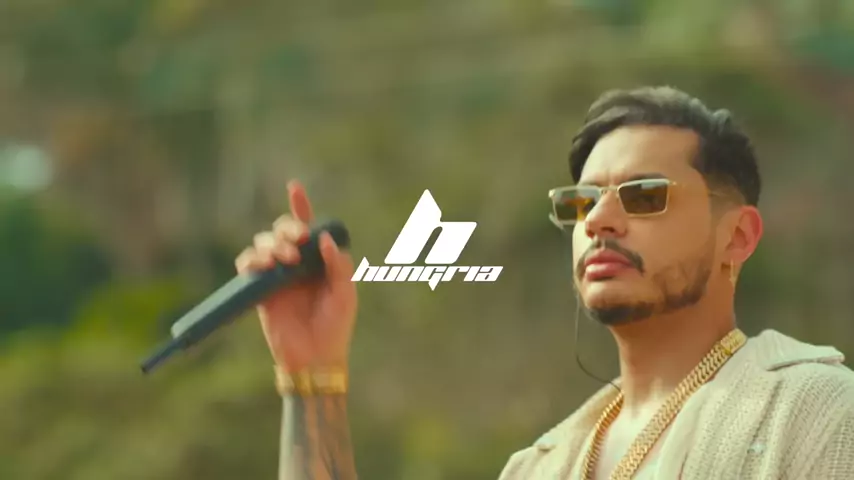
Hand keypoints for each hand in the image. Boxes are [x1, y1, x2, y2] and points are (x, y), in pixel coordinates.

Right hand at [234, 180, 356, 372]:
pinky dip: (251, 260)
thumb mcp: (345, 293)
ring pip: (263, 244)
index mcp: (318, 260)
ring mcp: (276, 275)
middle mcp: (296, 263)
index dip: (300, 206)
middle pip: (283, 230)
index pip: (308, 227)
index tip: (294, 187)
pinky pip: (247, 265)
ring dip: (272, 244)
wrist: (316, 358)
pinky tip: (262, 265)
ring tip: (285, 260)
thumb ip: (338, 265)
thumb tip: (322, 239)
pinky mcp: (259, 290)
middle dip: (288, 228)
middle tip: (298, 241)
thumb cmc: (336, 326)